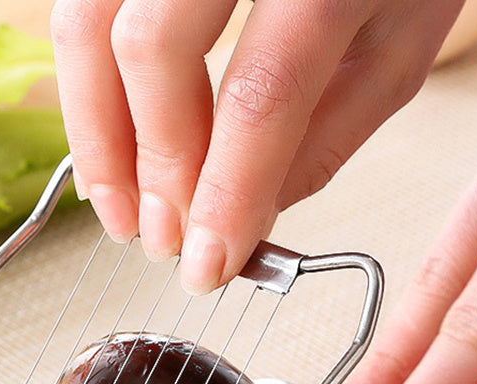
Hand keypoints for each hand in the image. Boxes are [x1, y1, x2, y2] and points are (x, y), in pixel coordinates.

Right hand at [50, 0, 463, 291]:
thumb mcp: (397, 42)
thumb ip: (326, 136)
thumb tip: (245, 215)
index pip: (261, 95)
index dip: (224, 194)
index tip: (206, 265)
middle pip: (153, 49)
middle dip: (151, 168)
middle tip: (161, 241)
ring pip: (86, 21)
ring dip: (93, 132)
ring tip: (119, 208)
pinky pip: (80, 6)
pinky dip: (85, 83)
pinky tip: (108, 139)